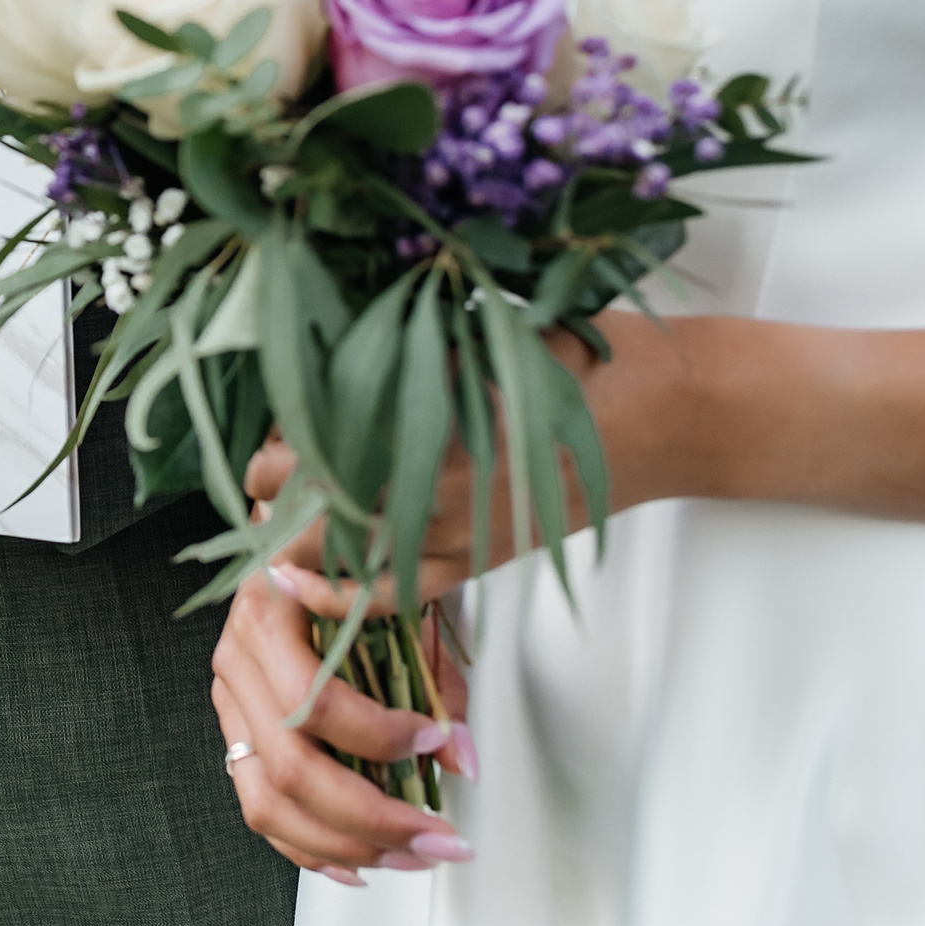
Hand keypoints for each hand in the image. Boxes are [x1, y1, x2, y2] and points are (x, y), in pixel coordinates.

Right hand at [210, 569, 472, 881]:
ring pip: (268, 803)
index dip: (378, 734)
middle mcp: (237, 662)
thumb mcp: (396, 603)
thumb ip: (430, 682)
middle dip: (372, 817)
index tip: (434, 739)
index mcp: (266, 613)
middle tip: (436, 837)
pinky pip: (261, 810)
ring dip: (346, 846)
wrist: (297, 542)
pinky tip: (359, 864)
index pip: (312, 700)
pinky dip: (311, 850)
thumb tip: (460, 758)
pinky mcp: (237, 736)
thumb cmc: (346, 565)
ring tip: (410, 857)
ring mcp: (231, 704)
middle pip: (290, 768)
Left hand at [245, 310, 708, 605]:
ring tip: (276, 514)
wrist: (661, 411)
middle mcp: (417, 474)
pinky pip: (389, 594)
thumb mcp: (471, 330)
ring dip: (290, 534)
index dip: (270, 434)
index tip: (266, 426)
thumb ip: (399, 348)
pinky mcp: (475, 561)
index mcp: (412, 406)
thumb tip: (321, 347)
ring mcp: (445, 526)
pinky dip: (338, 595)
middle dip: (266, 484)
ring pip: (329, 548)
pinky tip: (305, 582)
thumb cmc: (573, 354)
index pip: (298, 431)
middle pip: (297, 492)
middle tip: (263, 470)